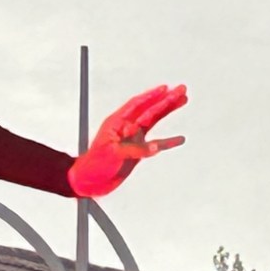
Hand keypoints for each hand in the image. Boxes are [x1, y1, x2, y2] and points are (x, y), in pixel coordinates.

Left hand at [67, 84, 186, 198]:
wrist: (88, 182)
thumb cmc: (92, 164)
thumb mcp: (113, 154)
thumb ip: (135, 149)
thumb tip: (155, 146)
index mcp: (116, 123)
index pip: (137, 105)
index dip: (151, 95)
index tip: (166, 88)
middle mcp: (126, 129)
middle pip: (150, 110)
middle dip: (166, 99)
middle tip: (181, 90)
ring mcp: (132, 140)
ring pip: (154, 122)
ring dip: (167, 111)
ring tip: (181, 101)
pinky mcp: (137, 153)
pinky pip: (156, 145)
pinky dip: (168, 142)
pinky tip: (178, 138)